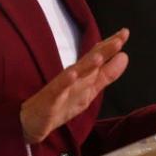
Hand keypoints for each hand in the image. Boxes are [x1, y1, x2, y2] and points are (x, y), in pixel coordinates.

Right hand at [20, 28, 129, 143]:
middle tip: (119, 39)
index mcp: (83, 76)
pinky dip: (64, 82)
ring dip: (86, 65)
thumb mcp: (89, 90)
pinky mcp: (49, 100)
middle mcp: (72, 78)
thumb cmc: (60, 103)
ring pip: (74, 74)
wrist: (30, 123)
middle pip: (89, 61)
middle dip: (103, 51)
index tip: (125, 32)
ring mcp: (60, 88)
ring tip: (100, 56)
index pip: (98, 56)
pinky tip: (72, 75)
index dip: (110, 46)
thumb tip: (125, 56)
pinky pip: (57, 90)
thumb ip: (106, 74)